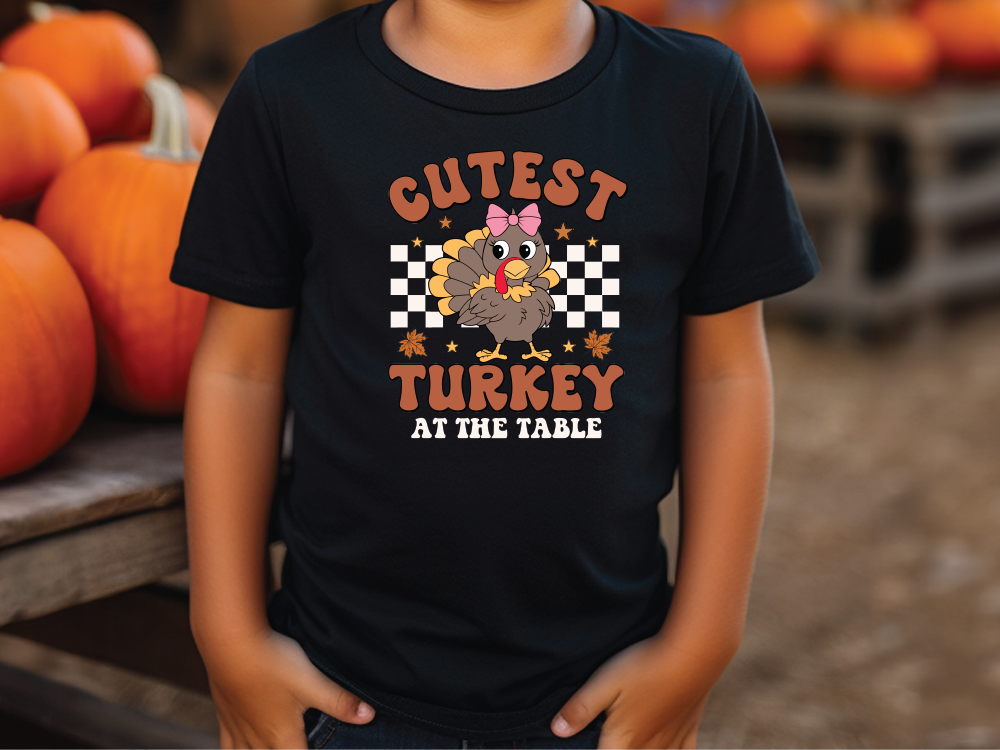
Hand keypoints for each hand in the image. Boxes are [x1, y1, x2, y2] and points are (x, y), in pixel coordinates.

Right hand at [198, 625, 374, 748]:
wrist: (228, 645)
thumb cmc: (271, 663)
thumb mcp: (311, 682)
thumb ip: (339, 701)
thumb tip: (369, 716)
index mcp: (283, 737)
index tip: (319, 749)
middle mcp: (258, 741)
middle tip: (300, 744)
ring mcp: (239, 730)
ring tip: (273, 745)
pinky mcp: (225, 716)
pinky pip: (227, 746)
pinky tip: (241, 747)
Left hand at [550, 635, 733, 748]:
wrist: (693, 656)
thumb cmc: (645, 668)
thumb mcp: (604, 684)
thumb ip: (580, 709)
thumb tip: (557, 730)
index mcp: (623, 742)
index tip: (583, 744)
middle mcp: (649, 749)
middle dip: (615, 749)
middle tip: (607, 738)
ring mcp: (671, 741)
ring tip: (630, 743)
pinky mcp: (688, 729)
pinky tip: (666, 748)